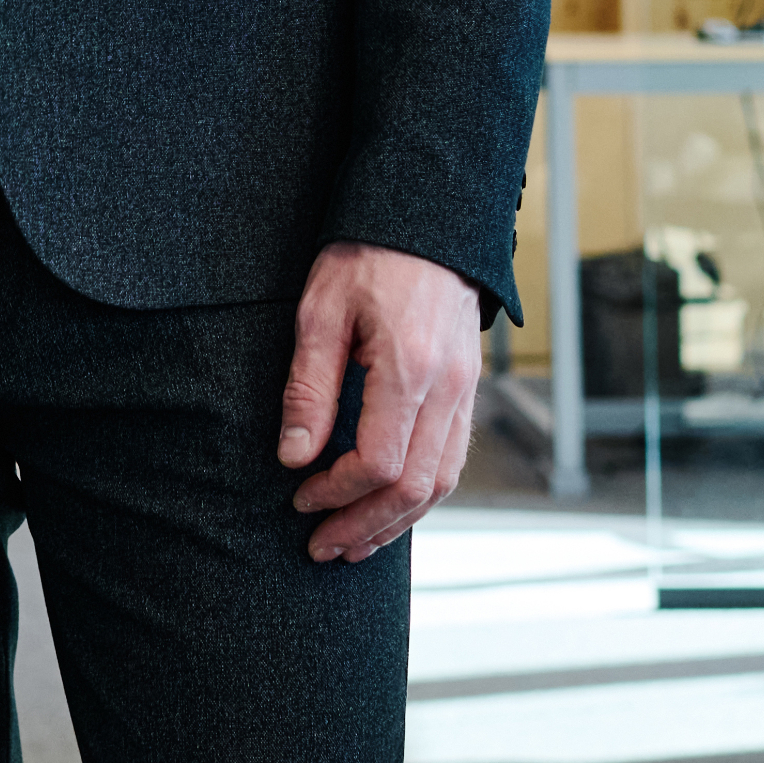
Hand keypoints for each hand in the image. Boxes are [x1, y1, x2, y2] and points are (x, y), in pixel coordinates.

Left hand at [278, 240, 482, 562]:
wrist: (426, 216)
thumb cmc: (367, 254)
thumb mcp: (321, 311)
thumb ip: (309, 387)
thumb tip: (295, 457)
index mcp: (410, 368)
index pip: (379, 463)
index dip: (337, 493)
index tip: (300, 497)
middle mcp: (449, 387)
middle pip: (416, 488)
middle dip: (364, 525)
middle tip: (321, 546)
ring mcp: (466, 389)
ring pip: (443, 482)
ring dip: (397, 522)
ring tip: (354, 545)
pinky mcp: (468, 387)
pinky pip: (453, 458)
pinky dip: (422, 495)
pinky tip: (390, 507)